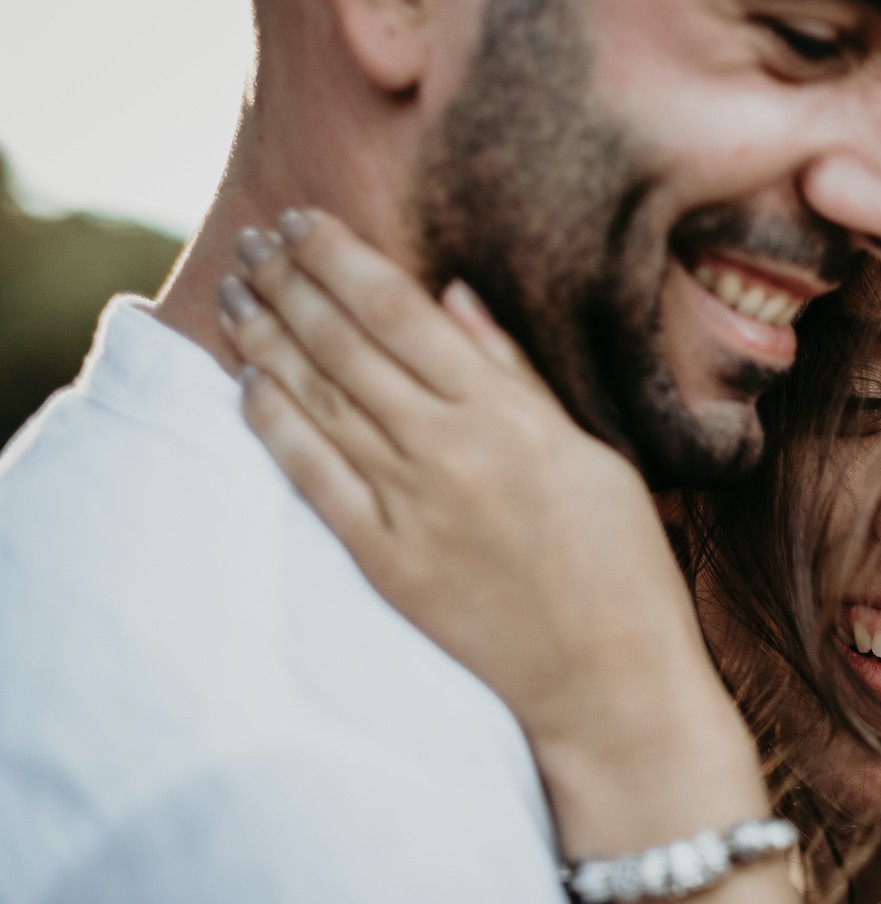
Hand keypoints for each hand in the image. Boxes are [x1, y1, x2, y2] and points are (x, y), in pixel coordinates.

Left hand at [217, 210, 721, 762]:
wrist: (609, 681)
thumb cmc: (621, 564)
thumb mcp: (594, 452)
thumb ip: (518, 374)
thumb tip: (455, 297)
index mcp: (510, 414)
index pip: (402, 311)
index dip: (342, 258)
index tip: (304, 222)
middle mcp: (450, 449)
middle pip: (346, 343)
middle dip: (292, 283)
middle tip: (254, 243)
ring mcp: (411, 506)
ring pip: (318, 400)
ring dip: (269, 338)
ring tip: (237, 293)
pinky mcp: (385, 561)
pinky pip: (311, 478)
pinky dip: (275, 425)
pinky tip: (247, 384)